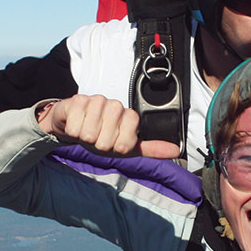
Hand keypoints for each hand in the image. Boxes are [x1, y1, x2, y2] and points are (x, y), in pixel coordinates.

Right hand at [39, 95, 180, 159]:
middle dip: (99, 145)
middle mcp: (115, 106)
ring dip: (86, 138)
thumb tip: (176, 150)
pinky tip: (77, 125)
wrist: (75, 124)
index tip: (114, 144)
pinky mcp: (78, 100)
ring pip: (91, 134)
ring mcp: (97, 101)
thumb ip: (151, 149)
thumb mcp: (127, 147)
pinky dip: (74, 131)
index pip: (126, 142)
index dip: (116, 148)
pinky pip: (75, 127)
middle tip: (98, 138)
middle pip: (106, 140)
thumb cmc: (102, 136)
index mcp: (129, 116)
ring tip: (87, 132)